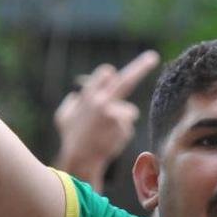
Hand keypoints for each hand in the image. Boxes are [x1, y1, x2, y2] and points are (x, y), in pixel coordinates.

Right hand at [55, 50, 158, 178]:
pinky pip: (128, 126)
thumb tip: (76, 95)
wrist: (80, 160)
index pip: (106, 72)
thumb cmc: (71, 138)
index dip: (110, 75)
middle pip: (126, 79)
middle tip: (153, 57)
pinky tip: (110, 139)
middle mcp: (103, 101)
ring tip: (107, 132)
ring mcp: (114, 115)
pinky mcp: (124, 128)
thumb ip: (72, 103)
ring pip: (130, 111)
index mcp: (88, 95)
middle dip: (141, 66)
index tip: (116, 73)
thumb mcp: (63, 117)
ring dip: (123, 118)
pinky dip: (122, 132)